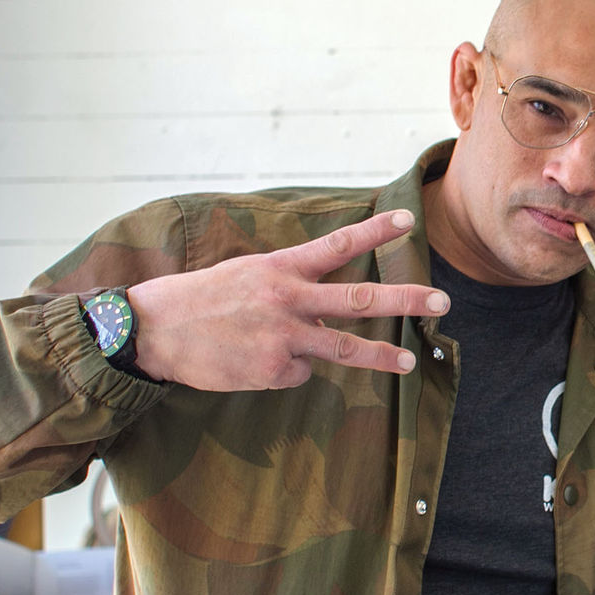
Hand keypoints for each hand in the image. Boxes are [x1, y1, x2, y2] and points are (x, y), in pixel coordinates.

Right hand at [126, 210, 449, 389]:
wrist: (154, 331)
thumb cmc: (202, 299)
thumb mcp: (247, 274)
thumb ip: (290, 284)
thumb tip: (326, 308)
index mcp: (282, 268)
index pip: (338, 244)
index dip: (375, 231)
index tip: (409, 221)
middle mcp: (288, 298)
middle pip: (359, 298)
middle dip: (404, 298)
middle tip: (441, 300)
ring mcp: (283, 336)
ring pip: (343, 348)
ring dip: (381, 355)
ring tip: (410, 362)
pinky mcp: (271, 369)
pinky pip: (296, 373)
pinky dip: (284, 370)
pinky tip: (254, 362)